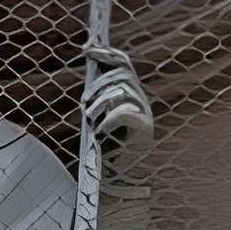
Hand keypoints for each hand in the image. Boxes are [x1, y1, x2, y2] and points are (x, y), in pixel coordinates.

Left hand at [83, 47, 152, 166]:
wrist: (120, 180)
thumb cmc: (106, 150)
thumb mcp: (97, 117)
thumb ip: (95, 96)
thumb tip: (85, 69)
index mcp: (131, 94)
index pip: (123, 63)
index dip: (106, 52)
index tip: (87, 48)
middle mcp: (141, 100)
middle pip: (120, 75)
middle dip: (98, 86)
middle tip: (85, 104)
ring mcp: (145, 113)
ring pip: (120, 91)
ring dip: (100, 104)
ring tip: (90, 121)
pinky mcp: (145, 129)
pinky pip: (123, 113)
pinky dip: (108, 121)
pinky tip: (100, 133)